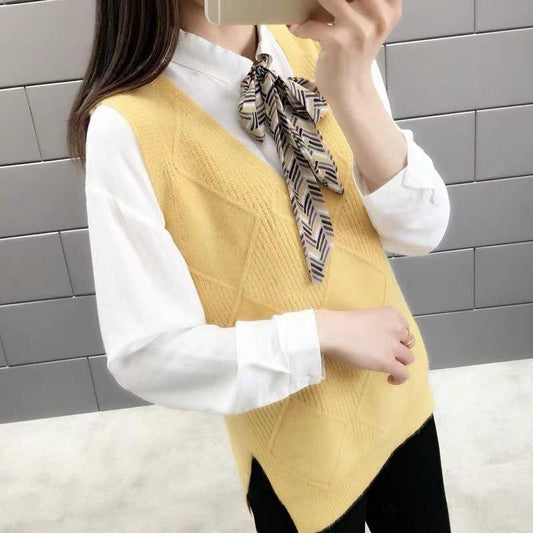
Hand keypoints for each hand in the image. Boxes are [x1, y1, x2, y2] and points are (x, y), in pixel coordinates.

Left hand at [287, 0, 401, 104]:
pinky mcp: (339, 43)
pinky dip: (301, 27)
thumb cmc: (355, 57)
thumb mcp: (368, 26)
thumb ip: (361, 4)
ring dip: (315, 2)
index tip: (340, 2)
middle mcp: (378, 18)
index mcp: (389, 10)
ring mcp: (358, 31)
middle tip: (320, 2)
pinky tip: (297, 29)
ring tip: (307, 7)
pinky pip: (312, 25)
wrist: (351, 91)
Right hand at [314, 306, 414, 384]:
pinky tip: (390, 379)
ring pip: (409, 358)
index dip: (398, 337)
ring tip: (388, 366)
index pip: (405, 327)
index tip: (388, 341)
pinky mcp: (387, 362)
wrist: (334, 331)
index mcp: (391, 314)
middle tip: (387, 352)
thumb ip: (378, 325)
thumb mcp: (367, 316)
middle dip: (400, 348)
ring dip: (400, 362)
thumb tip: (378, 339)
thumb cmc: (342, 323)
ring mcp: (392, 346)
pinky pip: (403, 374)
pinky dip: (400, 378)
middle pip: (409, 342)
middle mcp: (396, 328)